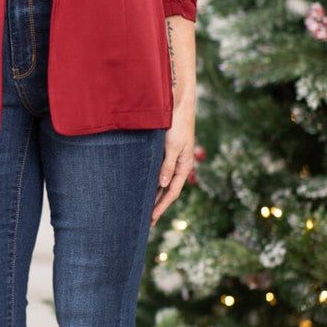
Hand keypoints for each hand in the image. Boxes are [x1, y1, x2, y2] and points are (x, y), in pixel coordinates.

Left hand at [150, 100, 194, 224]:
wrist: (178, 104)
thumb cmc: (176, 123)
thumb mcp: (172, 145)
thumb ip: (167, 165)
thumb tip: (163, 185)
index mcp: (183, 165)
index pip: (172, 192)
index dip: (161, 206)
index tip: (151, 219)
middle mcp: (178, 165)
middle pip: (167, 191)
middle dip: (158, 206)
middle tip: (146, 222)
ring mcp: (173, 159)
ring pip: (162, 182)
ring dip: (154, 195)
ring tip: (143, 209)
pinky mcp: (166, 152)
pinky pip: (159, 172)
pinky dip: (152, 182)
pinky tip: (143, 187)